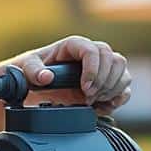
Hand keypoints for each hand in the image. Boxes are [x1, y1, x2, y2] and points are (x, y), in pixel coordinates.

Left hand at [0, 35, 131, 114]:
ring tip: (93, 101)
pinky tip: (104, 105)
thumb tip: (46, 77)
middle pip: (114, 59)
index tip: (85, 88)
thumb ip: (32, 71)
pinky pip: (124, 86)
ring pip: (122, 70)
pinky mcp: (107, 82)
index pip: (93, 50)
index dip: (93, 69)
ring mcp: (101, 67)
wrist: (34, 86)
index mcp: (74, 46)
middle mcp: (91, 53)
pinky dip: (119, 97)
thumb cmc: (30, 72)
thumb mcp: (25, 69)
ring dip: (112, 88)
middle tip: (88, 98)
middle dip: (104, 81)